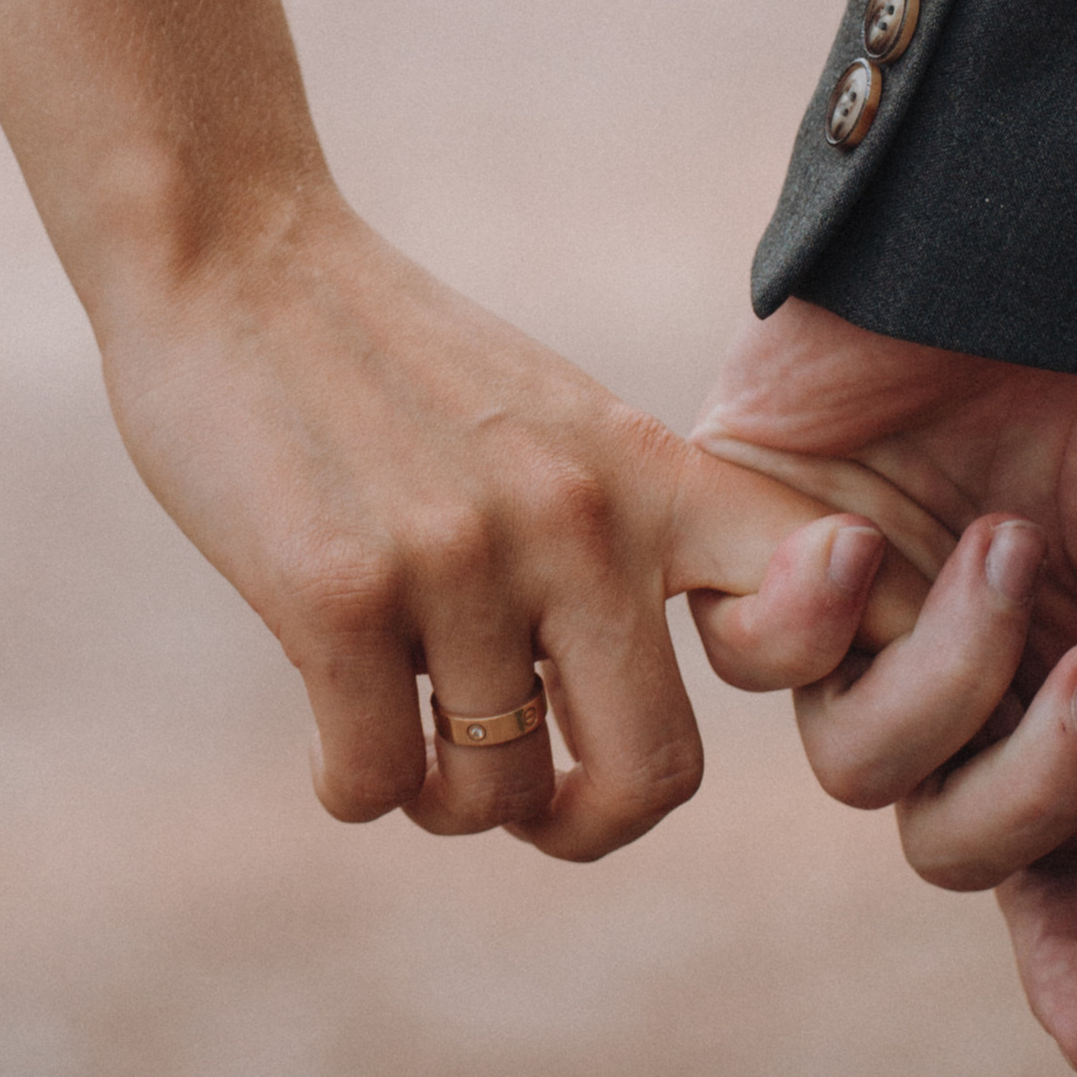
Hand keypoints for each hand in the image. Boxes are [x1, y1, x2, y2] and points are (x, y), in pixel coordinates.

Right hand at [99, 198, 918, 858]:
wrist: (231, 255)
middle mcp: (575, 518)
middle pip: (657, 771)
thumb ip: (626, 538)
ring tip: (410, 743)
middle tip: (534, 802)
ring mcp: (458, 557)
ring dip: (444, 800)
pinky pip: (376, 783)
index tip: (764, 691)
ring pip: (493, 795)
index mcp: (647, 472)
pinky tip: (334, 737)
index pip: (825, 584)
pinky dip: (355, 788)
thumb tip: (655, 739)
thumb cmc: (390, 364)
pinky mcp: (336, 593)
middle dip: (588, 822)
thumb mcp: (554, 421)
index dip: (845, 669)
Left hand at [691, 298, 1076, 1074]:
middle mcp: (959, 659)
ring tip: (1008, 548)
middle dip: (1033, 784)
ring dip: (945, 679)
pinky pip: (748, 648)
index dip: (1074, 958)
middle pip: (951, 833)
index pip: (1063, 860)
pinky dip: (803, 621)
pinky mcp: (755, 520)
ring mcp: (857, 597)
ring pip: (855, 761)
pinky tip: (859, 547)